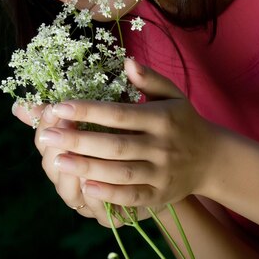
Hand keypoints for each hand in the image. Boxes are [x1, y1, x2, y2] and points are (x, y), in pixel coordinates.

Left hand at [20, 59, 217, 225]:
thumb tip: (127, 61)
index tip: (58, 107)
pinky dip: (109, 195)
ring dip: (87, 168)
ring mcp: (161, 173)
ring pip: (120, 172)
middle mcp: (161, 146)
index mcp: (160, 118)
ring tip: (57, 161)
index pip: (118, 113)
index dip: (87, 110)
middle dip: (78, 141)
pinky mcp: (160, 195)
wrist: (212, 159)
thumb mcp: (172, 94)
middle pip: (115, 145)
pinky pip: (132, 197)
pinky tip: (84, 188)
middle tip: (46, 136)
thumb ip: (149, 78)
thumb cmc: (182, 120)